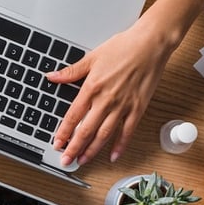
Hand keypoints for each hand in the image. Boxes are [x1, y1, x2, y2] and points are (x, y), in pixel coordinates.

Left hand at [47, 0, 203, 166]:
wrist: (151, 44)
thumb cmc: (124, 47)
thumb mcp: (92, 57)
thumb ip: (71, 72)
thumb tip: (52, 77)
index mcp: (92, 87)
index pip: (73, 116)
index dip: (64, 132)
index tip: (57, 143)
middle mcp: (106, 100)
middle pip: (86, 130)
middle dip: (74, 148)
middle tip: (66, 161)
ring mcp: (123, 106)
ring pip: (104, 134)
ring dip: (92, 150)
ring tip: (83, 160)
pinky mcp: (138, 108)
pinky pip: (127, 131)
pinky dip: (120, 145)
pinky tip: (113, 156)